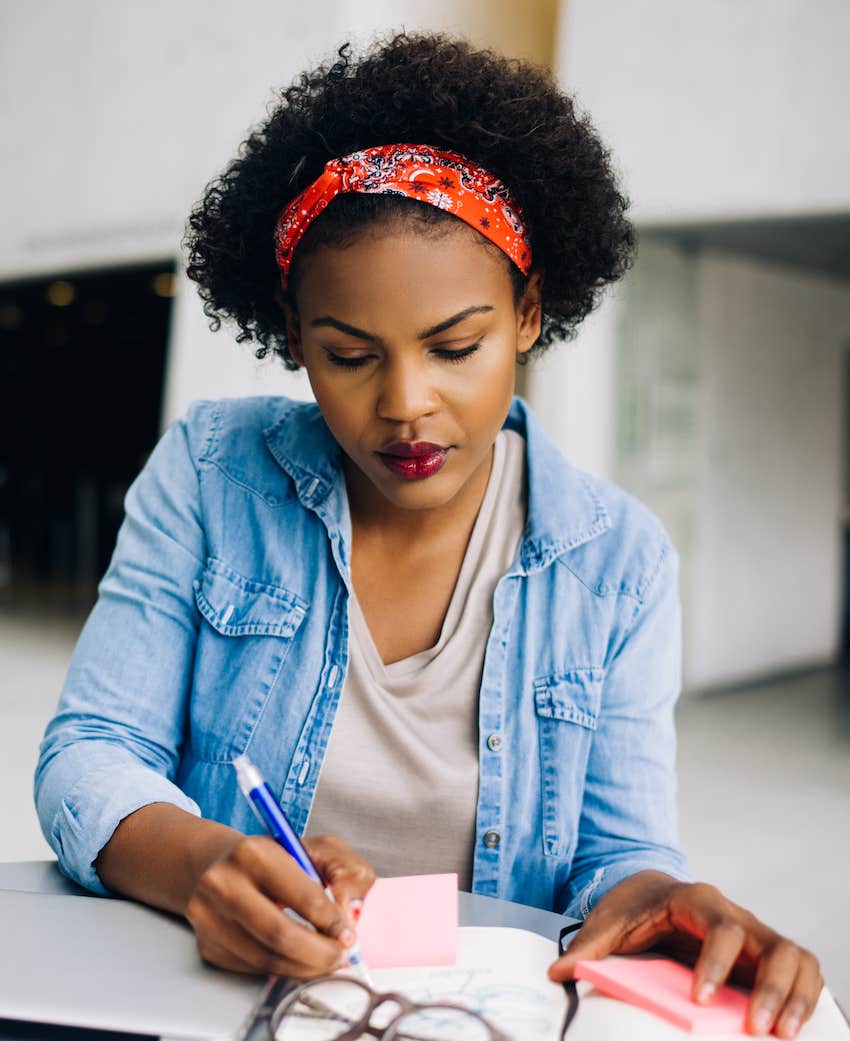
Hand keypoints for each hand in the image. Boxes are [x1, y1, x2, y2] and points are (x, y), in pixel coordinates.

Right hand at [185, 833, 375, 977]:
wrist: (217, 865)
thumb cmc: (274, 857)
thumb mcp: (317, 848)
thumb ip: (345, 872)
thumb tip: (348, 913)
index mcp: (254, 853)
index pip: (302, 896)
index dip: (332, 922)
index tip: (348, 935)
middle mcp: (224, 884)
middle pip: (280, 935)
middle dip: (319, 953)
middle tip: (340, 956)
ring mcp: (210, 917)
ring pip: (266, 959)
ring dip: (304, 967)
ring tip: (324, 960)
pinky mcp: (207, 945)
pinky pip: (252, 968)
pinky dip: (281, 969)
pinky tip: (297, 958)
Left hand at [548, 871, 822, 1037]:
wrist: (651, 889)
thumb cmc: (634, 907)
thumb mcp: (609, 922)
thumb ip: (588, 948)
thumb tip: (559, 972)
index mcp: (697, 900)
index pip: (721, 926)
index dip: (716, 962)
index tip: (701, 999)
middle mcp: (734, 914)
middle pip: (770, 942)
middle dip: (769, 986)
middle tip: (756, 1027)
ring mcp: (755, 934)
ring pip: (794, 956)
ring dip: (795, 995)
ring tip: (781, 1033)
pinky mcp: (765, 956)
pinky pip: (800, 970)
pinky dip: (804, 997)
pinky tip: (792, 1027)